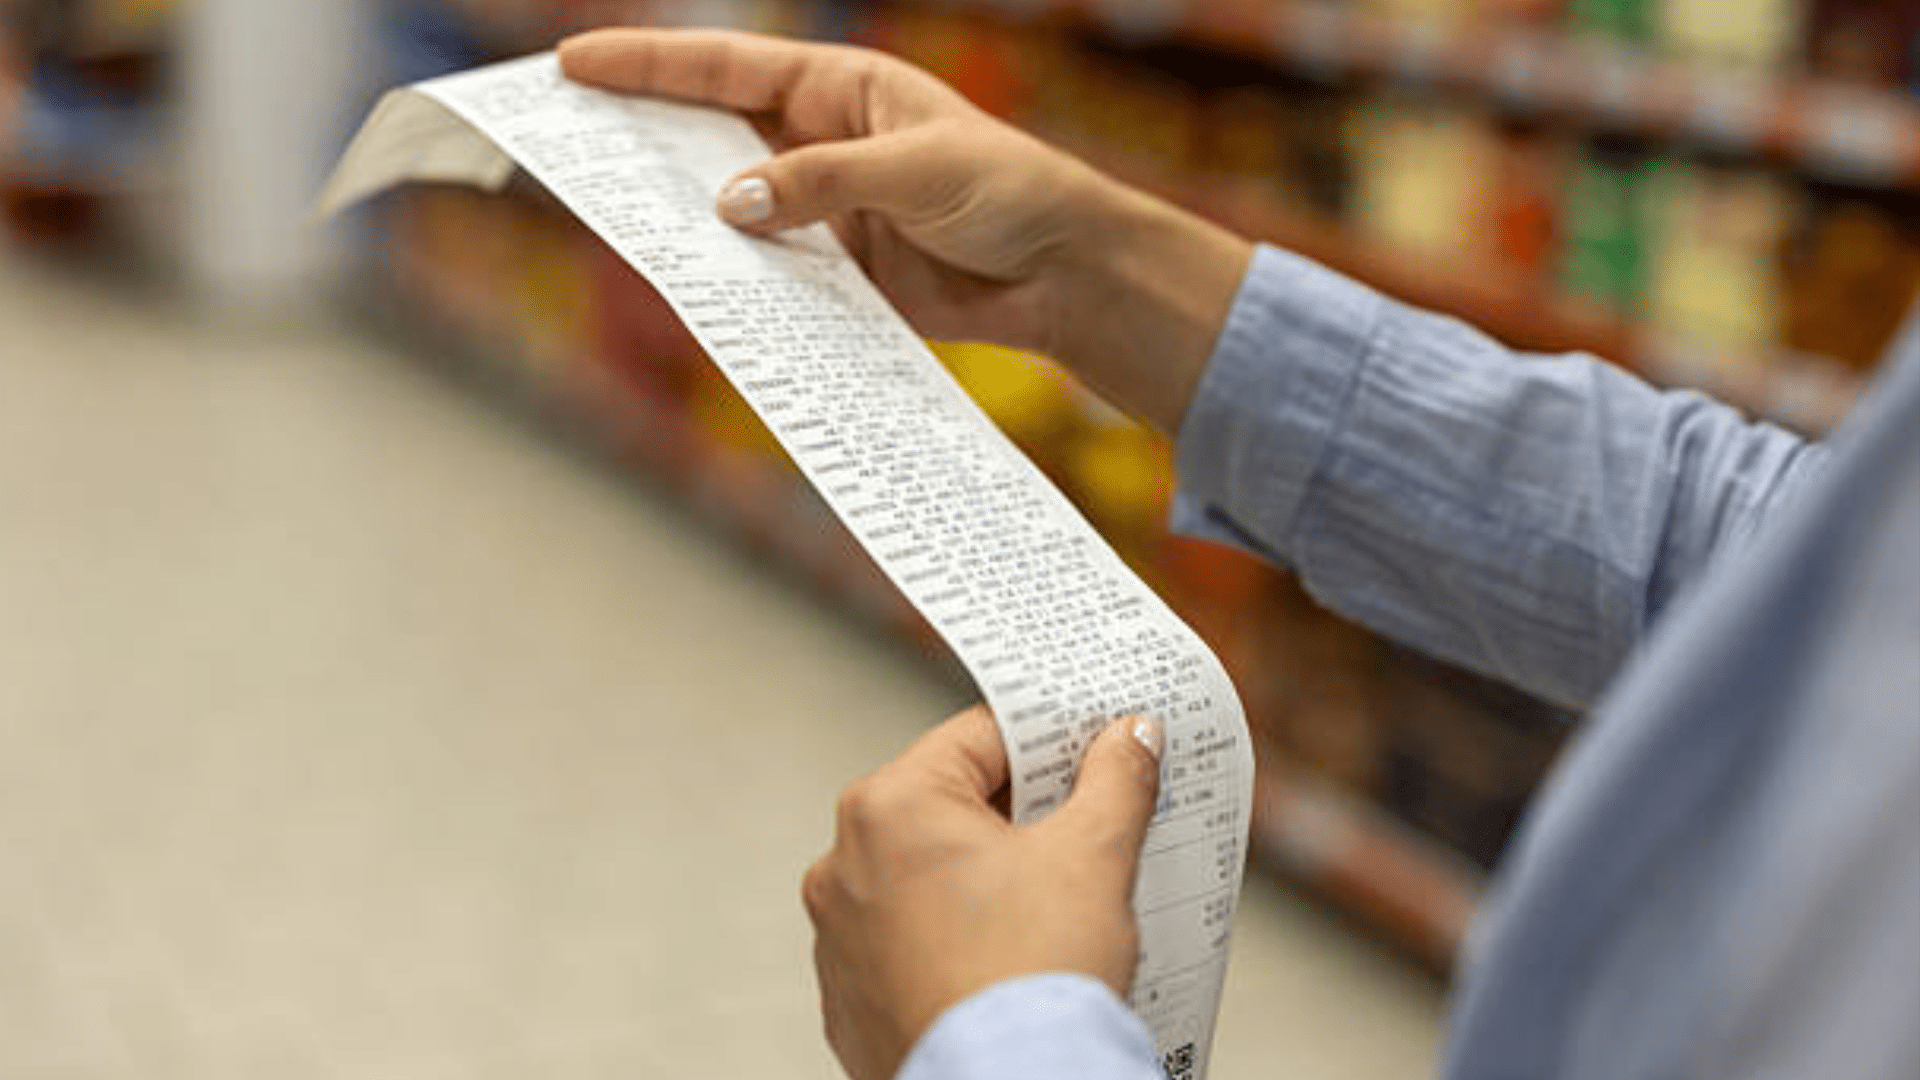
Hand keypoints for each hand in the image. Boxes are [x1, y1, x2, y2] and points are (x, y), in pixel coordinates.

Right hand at [558, 28, 1251, 433]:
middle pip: (707, 132)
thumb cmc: (1009, 191)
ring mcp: (820, 209)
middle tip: (563, 140)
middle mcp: (817, 142)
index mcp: (838, 88)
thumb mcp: (917, 170)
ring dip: (675, 213)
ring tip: (604, 218)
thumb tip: (728, 204)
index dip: (647, 65)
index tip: (574, 66)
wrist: (1064, 273)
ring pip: (727, 207)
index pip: (725, 68)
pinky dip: (729, 278)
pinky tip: (686, 283)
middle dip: (638, 135)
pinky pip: (765, 270)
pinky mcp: (834, 271)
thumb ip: (822, 184)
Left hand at [800, 706, 1164, 1079]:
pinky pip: (910, 944)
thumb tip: (1129, 739)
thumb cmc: (1029, 979)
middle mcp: (842, 864)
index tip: (1093, 748)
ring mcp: (840, 936)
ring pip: (927, 877)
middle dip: (1022, 814)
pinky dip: (957, 940)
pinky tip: (1010, 956)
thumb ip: (1114, 779)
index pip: (980, 738)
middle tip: (1088, 824)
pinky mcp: (851, 998)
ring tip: (1053, 903)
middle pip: (950, 806)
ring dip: (986, 879)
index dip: (1048, 739)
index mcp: (889, 808)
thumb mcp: (1093, 856)